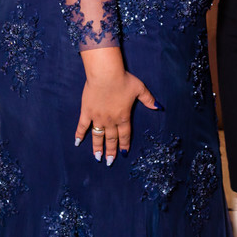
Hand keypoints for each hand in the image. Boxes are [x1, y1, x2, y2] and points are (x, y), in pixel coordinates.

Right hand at [74, 48, 157, 164]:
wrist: (105, 74)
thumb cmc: (123, 80)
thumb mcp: (140, 88)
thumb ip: (149, 99)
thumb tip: (159, 107)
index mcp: (123, 117)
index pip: (125, 135)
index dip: (124, 145)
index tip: (123, 154)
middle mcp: (110, 120)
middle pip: (111, 139)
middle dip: (111, 151)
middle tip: (109, 162)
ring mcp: (97, 118)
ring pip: (97, 136)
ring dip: (97, 148)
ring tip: (97, 157)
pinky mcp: (86, 112)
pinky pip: (82, 126)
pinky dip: (79, 135)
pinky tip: (77, 143)